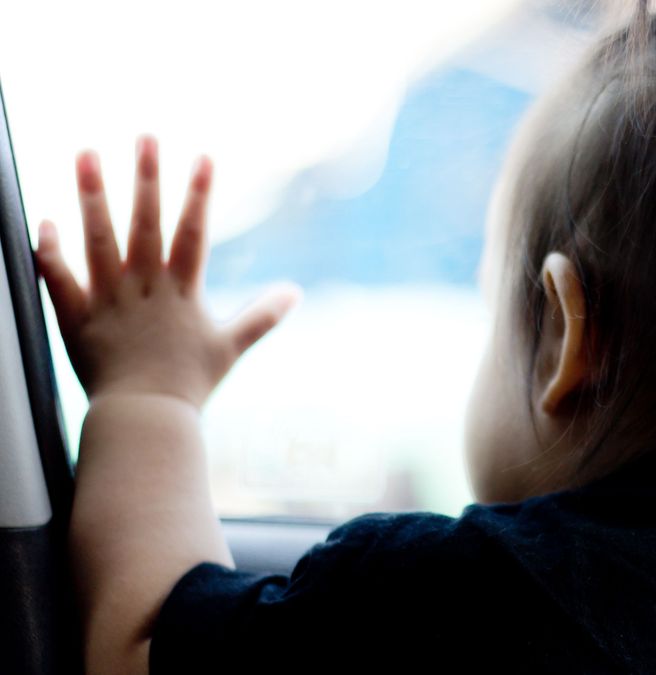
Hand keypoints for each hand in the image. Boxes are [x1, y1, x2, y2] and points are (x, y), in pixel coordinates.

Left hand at [35, 135, 298, 407]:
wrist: (146, 420)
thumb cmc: (191, 385)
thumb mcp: (231, 348)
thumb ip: (262, 317)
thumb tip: (296, 293)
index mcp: (182, 293)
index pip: (194, 234)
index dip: (200, 194)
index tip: (204, 157)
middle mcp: (145, 289)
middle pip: (146, 225)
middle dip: (147, 178)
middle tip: (145, 136)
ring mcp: (108, 301)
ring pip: (98, 240)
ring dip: (92, 196)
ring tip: (86, 154)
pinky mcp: (76, 318)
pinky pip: (60, 278)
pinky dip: (50, 250)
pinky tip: (45, 219)